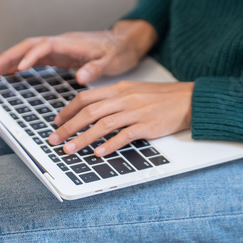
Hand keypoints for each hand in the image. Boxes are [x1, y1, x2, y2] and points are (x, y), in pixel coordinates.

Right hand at [0, 20, 156, 84]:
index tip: (21, 67)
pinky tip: (11, 71)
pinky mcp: (59, 54)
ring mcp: (59, 48)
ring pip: (29, 50)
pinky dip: (21, 63)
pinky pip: (36, 57)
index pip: (46, 46)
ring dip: (11, 59)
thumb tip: (81, 77)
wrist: (124, 42)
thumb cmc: (118, 51)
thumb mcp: (112, 61)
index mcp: (72, 43)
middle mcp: (62, 43)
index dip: (32, 55)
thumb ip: (96, 68)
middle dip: (11, 56)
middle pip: (30, 45)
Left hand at [48, 81, 193, 156]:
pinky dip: (109, 145)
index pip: (86, 97)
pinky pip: (124, 135)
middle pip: (89, 112)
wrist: (188, 99)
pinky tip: (98, 153)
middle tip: (55, 139)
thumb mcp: (134, 91)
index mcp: (119, 89)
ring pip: (102, 124)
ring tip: (69, 150)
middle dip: (68, 127)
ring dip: (82, 138)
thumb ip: (114, 99)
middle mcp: (124, 99)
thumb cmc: (162, 97)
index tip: (56, 121)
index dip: (68, 110)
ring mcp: (135, 112)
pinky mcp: (147, 126)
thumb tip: (93, 110)